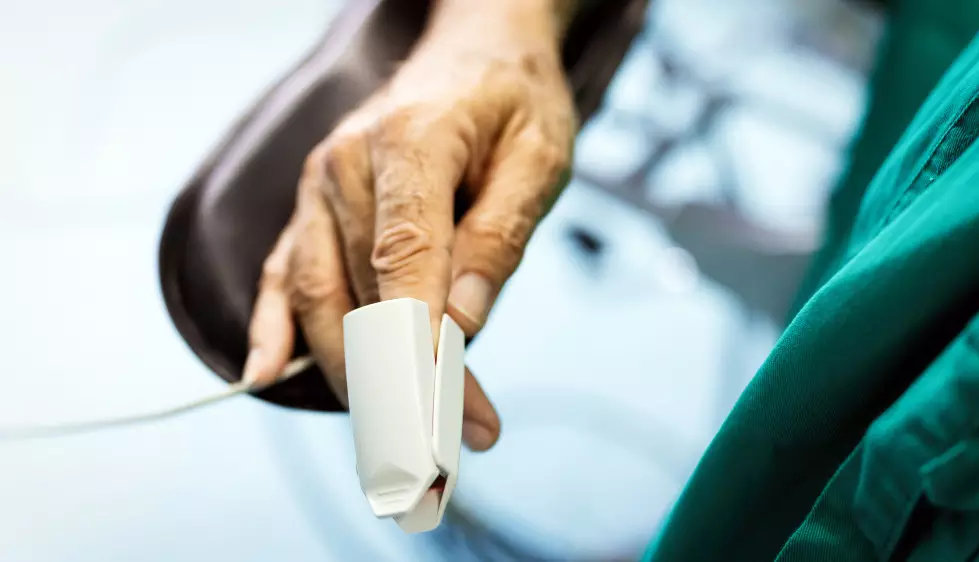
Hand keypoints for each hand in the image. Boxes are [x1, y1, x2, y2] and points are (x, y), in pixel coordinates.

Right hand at [241, 2, 576, 450]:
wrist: (471, 51)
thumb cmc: (511, 102)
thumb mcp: (539, 156)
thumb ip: (500, 234)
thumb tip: (464, 321)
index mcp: (409, 142)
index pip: (405, 261)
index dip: (420, 346)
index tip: (444, 413)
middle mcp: (345, 166)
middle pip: (366, 295)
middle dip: (406, 382)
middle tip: (455, 447)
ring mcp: (318, 188)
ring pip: (323, 299)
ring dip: (361, 378)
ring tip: (408, 436)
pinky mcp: (312, 208)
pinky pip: (282, 273)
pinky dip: (272, 328)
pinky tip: (262, 373)